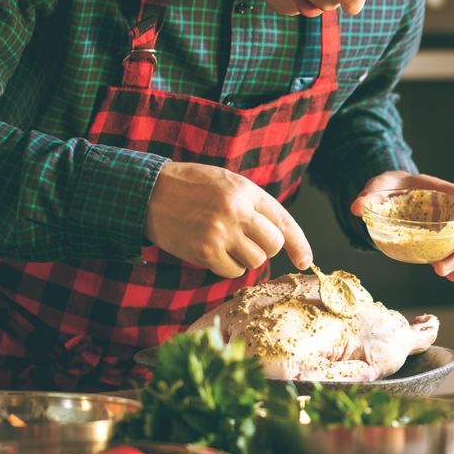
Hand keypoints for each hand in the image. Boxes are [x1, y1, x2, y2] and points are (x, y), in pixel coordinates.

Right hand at [145, 162, 312, 277]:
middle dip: (264, 248)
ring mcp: (221, 232)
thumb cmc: (191, 187)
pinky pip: (233, 270)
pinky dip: (227, 266)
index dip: (299, 244)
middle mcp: (237, 211)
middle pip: (273, 245)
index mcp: (245, 190)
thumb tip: (279, 238)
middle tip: (245, 240)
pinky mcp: (205, 252)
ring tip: (224, 242)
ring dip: (244, 257)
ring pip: (255, 261)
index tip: (305, 261)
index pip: (283, 221)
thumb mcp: (226, 183)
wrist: (149, 193)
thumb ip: (252, 204)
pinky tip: (212, 251)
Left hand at [350, 171, 453, 282]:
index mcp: (440, 190)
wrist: (387, 193)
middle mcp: (446, 210)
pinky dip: (451, 267)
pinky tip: (452, 278)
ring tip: (442, 272)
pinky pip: (446, 254)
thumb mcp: (379, 184)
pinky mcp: (433, 241)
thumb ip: (370, 193)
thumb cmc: (388, 185)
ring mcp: (442, 227)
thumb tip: (357, 207)